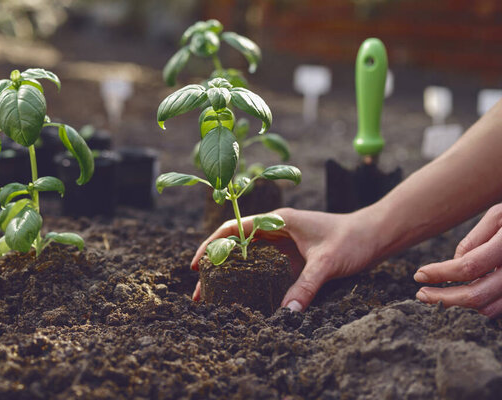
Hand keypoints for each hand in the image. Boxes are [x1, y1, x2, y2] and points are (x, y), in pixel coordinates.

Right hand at [190, 208, 379, 311]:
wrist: (377, 235)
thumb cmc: (352, 239)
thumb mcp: (327, 263)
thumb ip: (306, 286)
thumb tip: (285, 313)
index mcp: (278, 221)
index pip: (234, 229)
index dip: (211, 245)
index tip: (196, 265)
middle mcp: (277, 230)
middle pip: (236, 246)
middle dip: (215, 266)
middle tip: (199, 291)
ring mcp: (284, 243)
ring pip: (248, 258)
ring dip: (231, 274)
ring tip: (214, 296)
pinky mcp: (293, 256)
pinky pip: (265, 268)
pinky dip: (251, 280)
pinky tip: (244, 296)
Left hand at [414, 203, 501, 317]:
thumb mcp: (499, 216)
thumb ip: (474, 241)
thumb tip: (454, 265)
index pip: (468, 267)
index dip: (440, 274)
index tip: (418, 275)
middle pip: (477, 295)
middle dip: (444, 298)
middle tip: (422, 294)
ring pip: (490, 309)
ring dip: (463, 304)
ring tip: (443, 293)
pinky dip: (484, 306)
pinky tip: (469, 294)